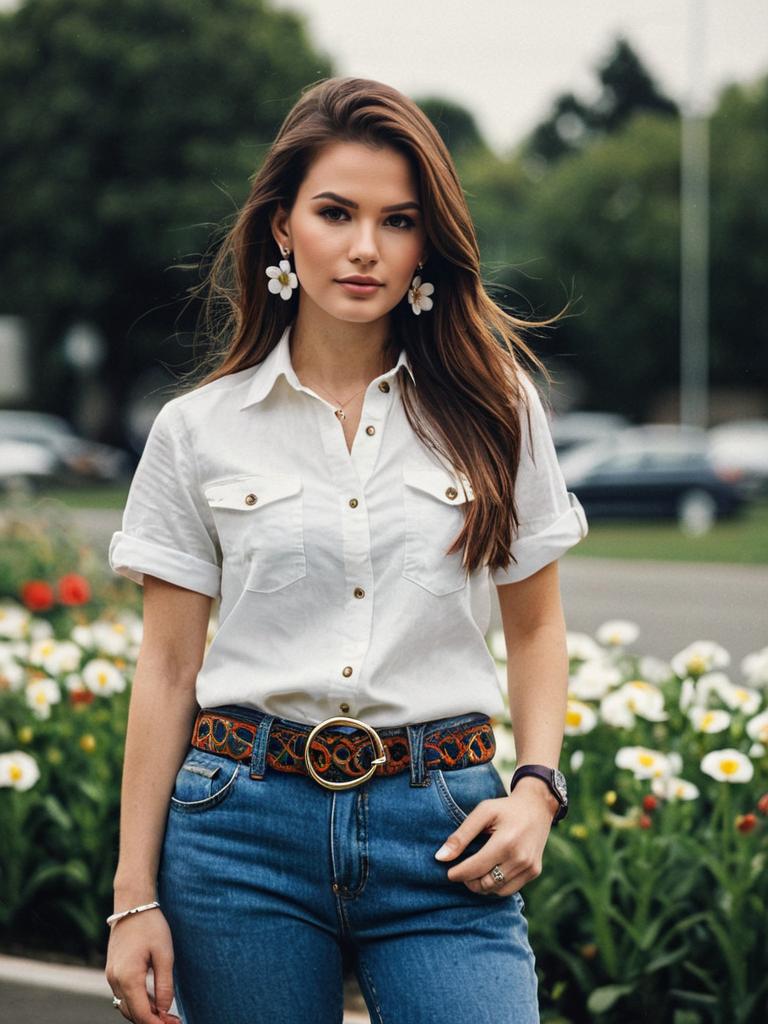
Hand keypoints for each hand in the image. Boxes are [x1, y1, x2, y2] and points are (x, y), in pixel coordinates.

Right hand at [105, 909, 181, 1023]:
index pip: (141, 1014)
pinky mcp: (113, 971)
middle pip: (132, 1013)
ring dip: (144, 1013)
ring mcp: (111, 976)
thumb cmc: (151, 926)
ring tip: (167, 1014)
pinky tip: (155, 1000)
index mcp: (128, 977)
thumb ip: (164, 985)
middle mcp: (115, 980)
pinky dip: (138, 1002)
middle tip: (173, 1021)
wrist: (132, 905)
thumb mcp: (165, 954)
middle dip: (151, 1021)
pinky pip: (124, 994)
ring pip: (126, 1006)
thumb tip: (165, 1010)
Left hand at [433, 777, 556, 896]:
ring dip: (481, 886)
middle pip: (485, 883)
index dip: (458, 873)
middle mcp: (520, 859)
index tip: (448, 872)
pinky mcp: (534, 872)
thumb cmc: (505, 808)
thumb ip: (461, 836)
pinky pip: (509, 889)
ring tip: (474, 872)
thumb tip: (440, 857)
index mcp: (506, 842)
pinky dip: (496, 886)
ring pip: (497, 890)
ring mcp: (529, 868)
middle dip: (468, 881)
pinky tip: (489, 873)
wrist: (537, 807)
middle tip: (461, 871)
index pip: (475, 868)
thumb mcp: (482, 813)